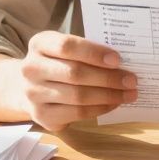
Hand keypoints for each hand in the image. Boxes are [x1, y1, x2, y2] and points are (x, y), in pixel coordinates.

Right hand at [16, 31, 137, 130]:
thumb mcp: (63, 49)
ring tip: (129, 94)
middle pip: (75, 74)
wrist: (26, 86)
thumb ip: (86, 51)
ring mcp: (33, 94)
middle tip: (132, 80)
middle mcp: (31, 68)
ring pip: (78, 96)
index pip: (67, 46)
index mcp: (39, 44)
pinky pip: (77, 113)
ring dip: (109, 96)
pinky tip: (113, 103)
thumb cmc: (56, 63)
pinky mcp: (42, 115)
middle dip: (108, 78)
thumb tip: (122, 62)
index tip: (117, 59)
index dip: (94, 53)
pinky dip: (100, 109)